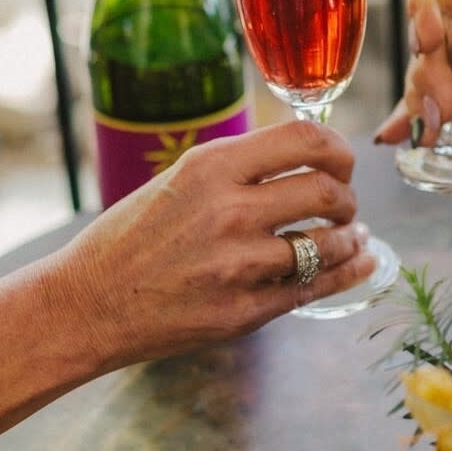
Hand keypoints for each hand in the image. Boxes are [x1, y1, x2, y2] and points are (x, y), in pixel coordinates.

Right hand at [53, 120, 374, 370]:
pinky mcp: (246, 311)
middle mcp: (229, 211)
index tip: (343, 160)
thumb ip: (242, 166)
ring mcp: (239, 265)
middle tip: (344, 203)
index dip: (339, 148)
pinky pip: (318, 287)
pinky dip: (352, 271)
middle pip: (327, 190)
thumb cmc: (134, 237)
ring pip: (331, 243)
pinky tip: (364, 261)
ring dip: (351, 237)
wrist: (87, 304)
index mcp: (211, 167)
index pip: (306, 139)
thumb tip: (311, 153)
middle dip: (348, 196)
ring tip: (350, 235)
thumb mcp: (180, 178)